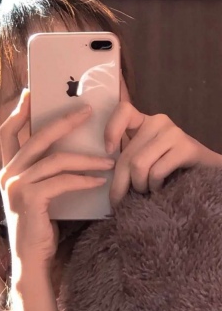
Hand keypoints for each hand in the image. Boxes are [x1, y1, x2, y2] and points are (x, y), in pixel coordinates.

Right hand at [0, 89, 113, 271]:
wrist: (32, 257)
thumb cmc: (39, 222)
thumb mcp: (37, 190)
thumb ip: (43, 170)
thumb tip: (67, 146)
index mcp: (8, 168)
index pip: (7, 132)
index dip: (18, 111)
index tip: (31, 93)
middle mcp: (8, 173)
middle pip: (36, 137)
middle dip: (64, 121)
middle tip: (87, 111)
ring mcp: (17, 185)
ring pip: (56, 159)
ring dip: (86, 159)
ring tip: (109, 160)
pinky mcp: (30, 198)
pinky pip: (63, 180)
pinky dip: (84, 179)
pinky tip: (100, 181)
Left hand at [105, 101, 221, 204]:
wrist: (204, 172)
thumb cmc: (167, 167)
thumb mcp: (142, 158)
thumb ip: (126, 160)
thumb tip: (104, 181)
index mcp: (143, 121)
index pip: (123, 110)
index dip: (111, 130)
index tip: (110, 151)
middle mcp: (158, 121)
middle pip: (127, 153)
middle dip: (121, 182)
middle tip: (121, 199)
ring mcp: (173, 133)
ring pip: (138, 164)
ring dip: (139, 185)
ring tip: (146, 191)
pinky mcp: (186, 148)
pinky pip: (156, 171)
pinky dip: (154, 185)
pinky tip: (160, 188)